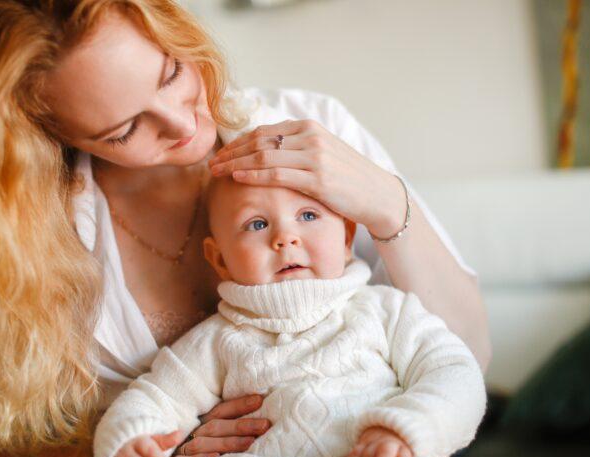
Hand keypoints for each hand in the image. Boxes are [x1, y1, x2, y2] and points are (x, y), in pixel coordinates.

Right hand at [171, 394, 270, 456]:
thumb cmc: (199, 451)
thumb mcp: (212, 435)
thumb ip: (229, 426)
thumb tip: (256, 409)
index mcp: (202, 422)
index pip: (222, 410)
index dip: (239, 405)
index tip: (260, 399)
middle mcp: (193, 432)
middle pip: (217, 426)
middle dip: (242, 425)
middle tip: (265, 424)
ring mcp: (183, 447)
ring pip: (206, 443)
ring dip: (228, 442)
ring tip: (250, 442)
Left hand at [208, 120, 407, 238]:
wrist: (377, 195)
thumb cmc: (347, 179)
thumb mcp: (321, 155)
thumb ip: (296, 149)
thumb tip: (265, 151)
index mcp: (308, 128)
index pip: (263, 132)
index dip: (238, 143)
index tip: (221, 154)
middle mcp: (310, 137)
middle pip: (259, 141)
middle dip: (231, 152)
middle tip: (213, 163)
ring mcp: (314, 156)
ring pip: (263, 155)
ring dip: (235, 163)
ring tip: (217, 172)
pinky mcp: (317, 178)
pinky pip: (276, 174)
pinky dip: (253, 174)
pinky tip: (237, 177)